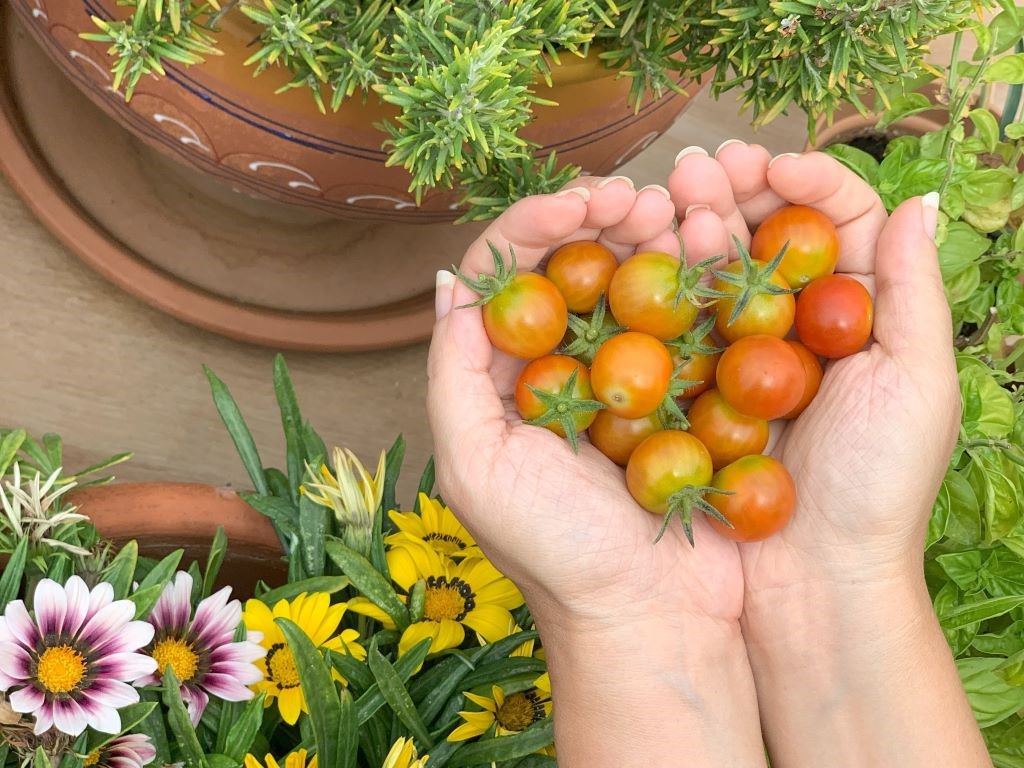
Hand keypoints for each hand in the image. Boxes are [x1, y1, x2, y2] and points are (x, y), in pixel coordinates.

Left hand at [427, 178, 742, 628]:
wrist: (651, 617)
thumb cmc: (556, 553)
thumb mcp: (477, 466)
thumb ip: (453, 373)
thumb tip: (450, 282)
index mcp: (506, 377)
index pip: (507, 275)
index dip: (537, 226)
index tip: (579, 204)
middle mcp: (563, 368)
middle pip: (573, 266)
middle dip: (599, 218)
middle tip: (638, 199)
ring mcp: (629, 378)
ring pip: (632, 282)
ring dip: (650, 237)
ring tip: (674, 211)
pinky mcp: (686, 394)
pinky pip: (688, 321)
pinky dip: (697, 281)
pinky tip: (711, 252)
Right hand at [669, 144, 958, 589]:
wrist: (811, 584)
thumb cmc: (877, 488)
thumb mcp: (917, 384)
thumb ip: (914, 291)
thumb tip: (921, 197)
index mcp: (865, 317)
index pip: (843, 223)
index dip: (809, 184)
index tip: (772, 167)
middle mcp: (804, 328)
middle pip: (773, 236)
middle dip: (738, 190)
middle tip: (702, 164)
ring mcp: (746, 357)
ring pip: (722, 270)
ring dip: (696, 223)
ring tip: (667, 193)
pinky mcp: (699, 387)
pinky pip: (683, 325)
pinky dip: (666, 285)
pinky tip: (645, 254)